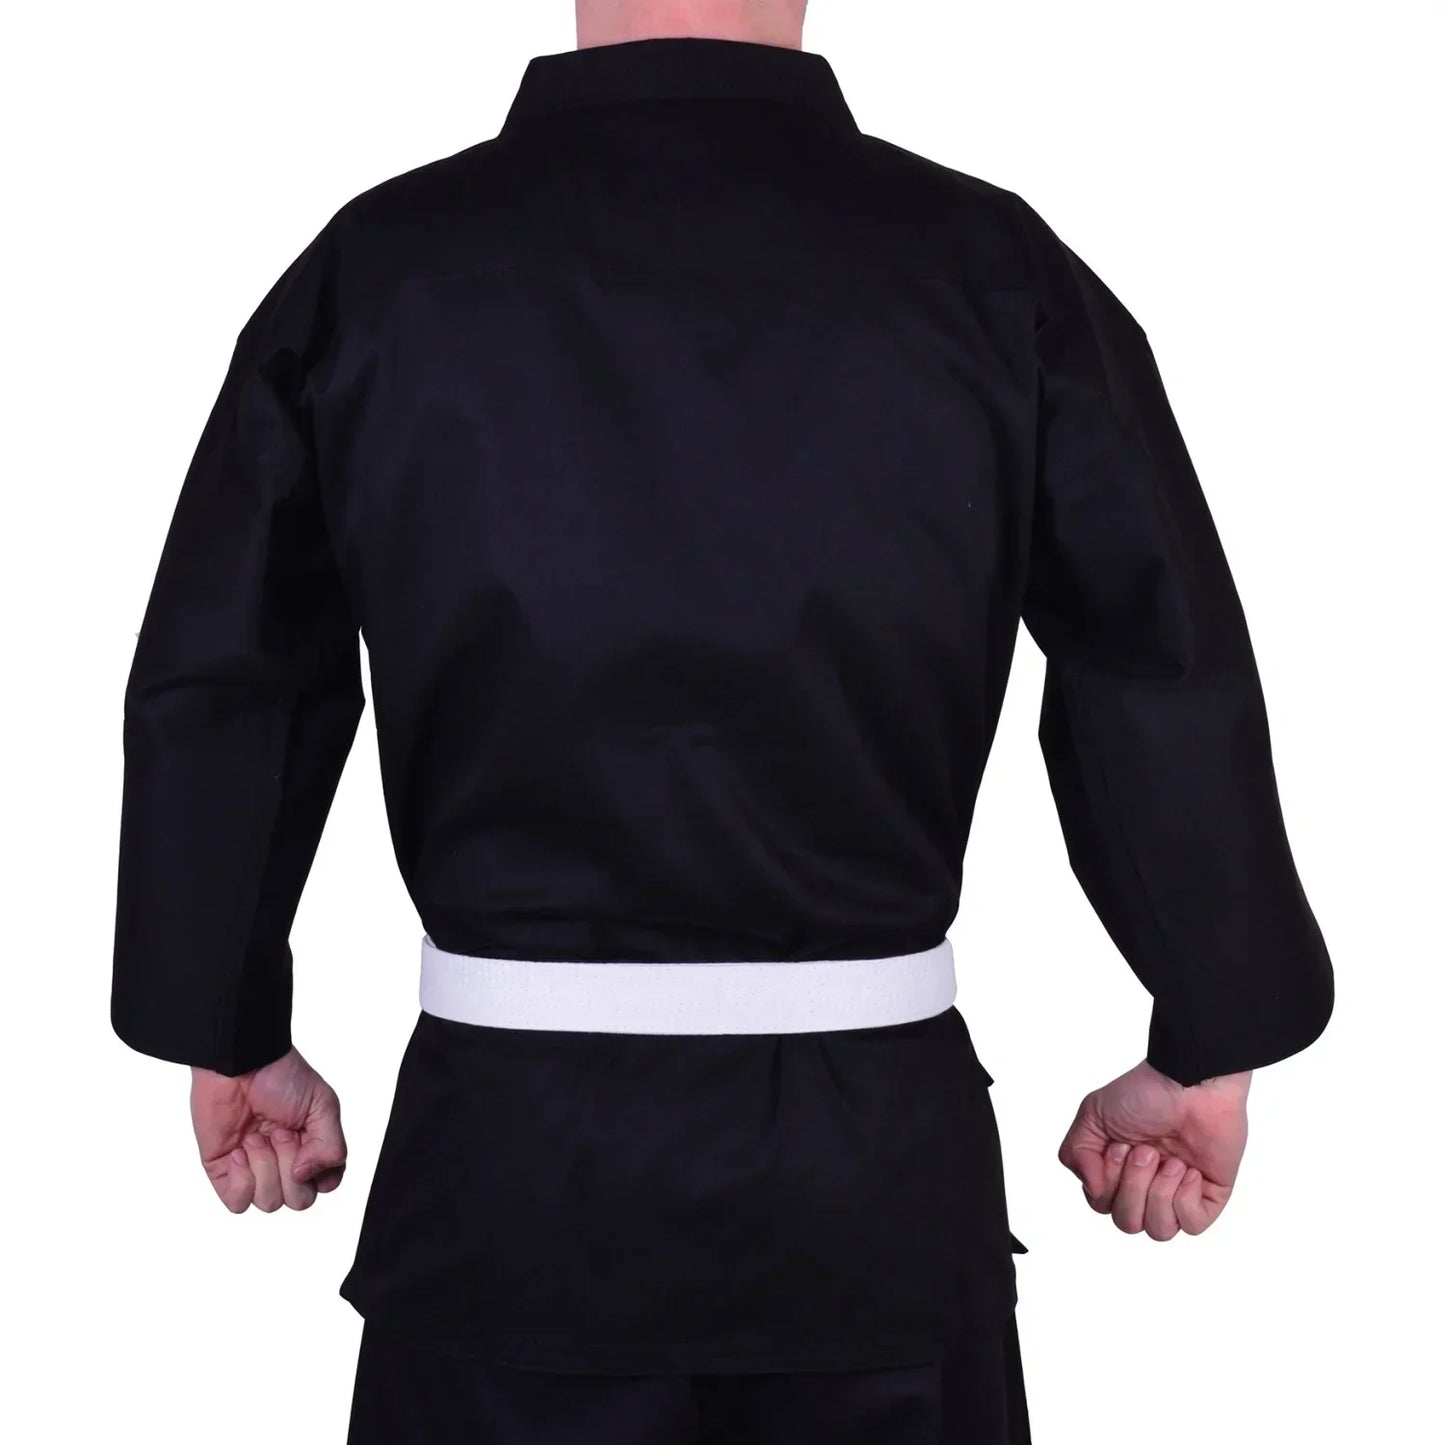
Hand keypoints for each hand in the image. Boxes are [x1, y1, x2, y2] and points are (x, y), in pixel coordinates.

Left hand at [191, 1046, 346, 1212]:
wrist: (239, 1064)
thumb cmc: (281, 1075)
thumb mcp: (323, 1105)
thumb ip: (331, 1146)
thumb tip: (305, 1176)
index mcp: (312, 1147)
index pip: (326, 1185)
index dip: (319, 1171)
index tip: (307, 1141)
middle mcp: (286, 1163)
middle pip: (299, 1201)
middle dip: (289, 1166)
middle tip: (280, 1132)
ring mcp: (255, 1169)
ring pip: (269, 1203)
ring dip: (264, 1166)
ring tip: (256, 1136)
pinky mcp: (225, 1172)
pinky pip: (237, 1203)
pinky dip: (241, 1180)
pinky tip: (239, 1152)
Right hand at [1058, 1060, 1249, 1239]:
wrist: (1192, 1082)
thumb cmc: (1146, 1092)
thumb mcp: (1093, 1114)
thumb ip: (1076, 1153)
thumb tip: (1093, 1188)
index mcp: (1118, 1169)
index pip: (1101, 1204)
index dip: (1108, 1182)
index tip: (1120, 1146)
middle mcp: (1145, 1185)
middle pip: (1128, 1223)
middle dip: (1134, 1186)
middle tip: (1146, 1151)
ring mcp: (1177, 1192)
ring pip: (1159, 1230)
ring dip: (1159, 1192)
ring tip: (1170, 1160)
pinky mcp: (1208, 1195)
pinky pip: (1191, 1225)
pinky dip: (1184, 1198)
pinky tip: (1188, 1170)